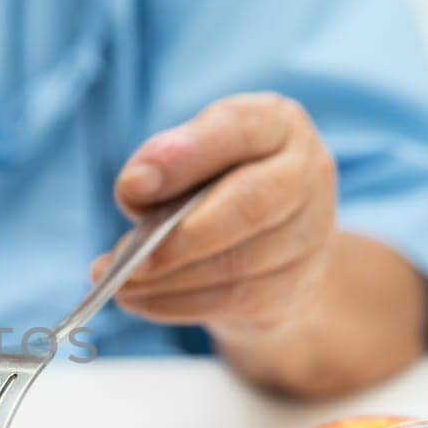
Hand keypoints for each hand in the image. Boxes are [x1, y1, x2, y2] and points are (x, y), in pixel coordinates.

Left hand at [97, 93, 336, 341]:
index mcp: (277, 124)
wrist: (276, 247)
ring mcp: (309, 234)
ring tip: (119, 282)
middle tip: (129, 257)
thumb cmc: (220, 189)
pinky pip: (231, 300)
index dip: (184, 157)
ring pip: (237, 263)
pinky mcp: (294, 286)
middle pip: (249, 204)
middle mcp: (306, 173)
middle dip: (180, 235)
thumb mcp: (193, 162)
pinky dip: (175, 303)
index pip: (236, 131)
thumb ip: (165, 166)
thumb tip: (134, 187)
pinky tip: (138, 300)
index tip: (132, 184)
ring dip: (168, 278)